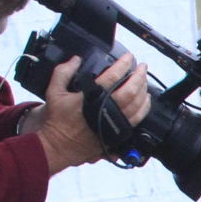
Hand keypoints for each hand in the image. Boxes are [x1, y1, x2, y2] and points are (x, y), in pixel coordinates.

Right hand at [36, 54, 149, 173]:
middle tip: (142, 66)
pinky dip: (145, 107)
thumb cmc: (58, 118)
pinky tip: (146, 99)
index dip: (123, 64)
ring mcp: (115, 122)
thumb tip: (76, 59)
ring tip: (144, 79)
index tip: (129, 56)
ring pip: (137, 104)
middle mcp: (107, 109)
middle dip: (139, 76)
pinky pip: (138, 118)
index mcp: (91, 97)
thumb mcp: (54, 91)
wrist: (61, 144)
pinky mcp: (119, 133)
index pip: (112, 77)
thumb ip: (63, 72)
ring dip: (143, 89)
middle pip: (131, 90)